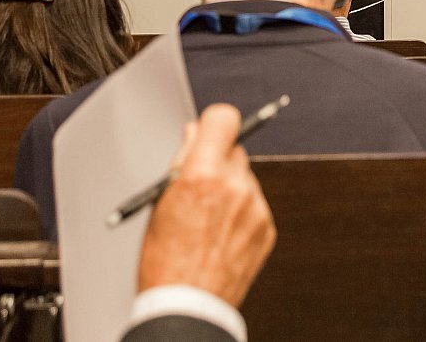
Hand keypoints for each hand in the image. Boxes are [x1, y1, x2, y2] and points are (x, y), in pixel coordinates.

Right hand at [137, 104, 274, 308]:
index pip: (224, 119)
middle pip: (235, 150)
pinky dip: (241, 213)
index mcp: (202, 175)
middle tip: (201, 182)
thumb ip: (181, 163)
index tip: (207, 132)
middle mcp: (234, 186)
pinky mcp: (267, 227)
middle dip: (219, 160)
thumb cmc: (164, 260)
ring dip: (230, 188)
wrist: (188, 307)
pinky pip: (255, 205)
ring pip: (245, 179)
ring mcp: (255, 207)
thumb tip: (194, 133)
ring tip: (207, 221)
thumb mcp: (158, 205)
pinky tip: (220, 236)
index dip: (214, 123)